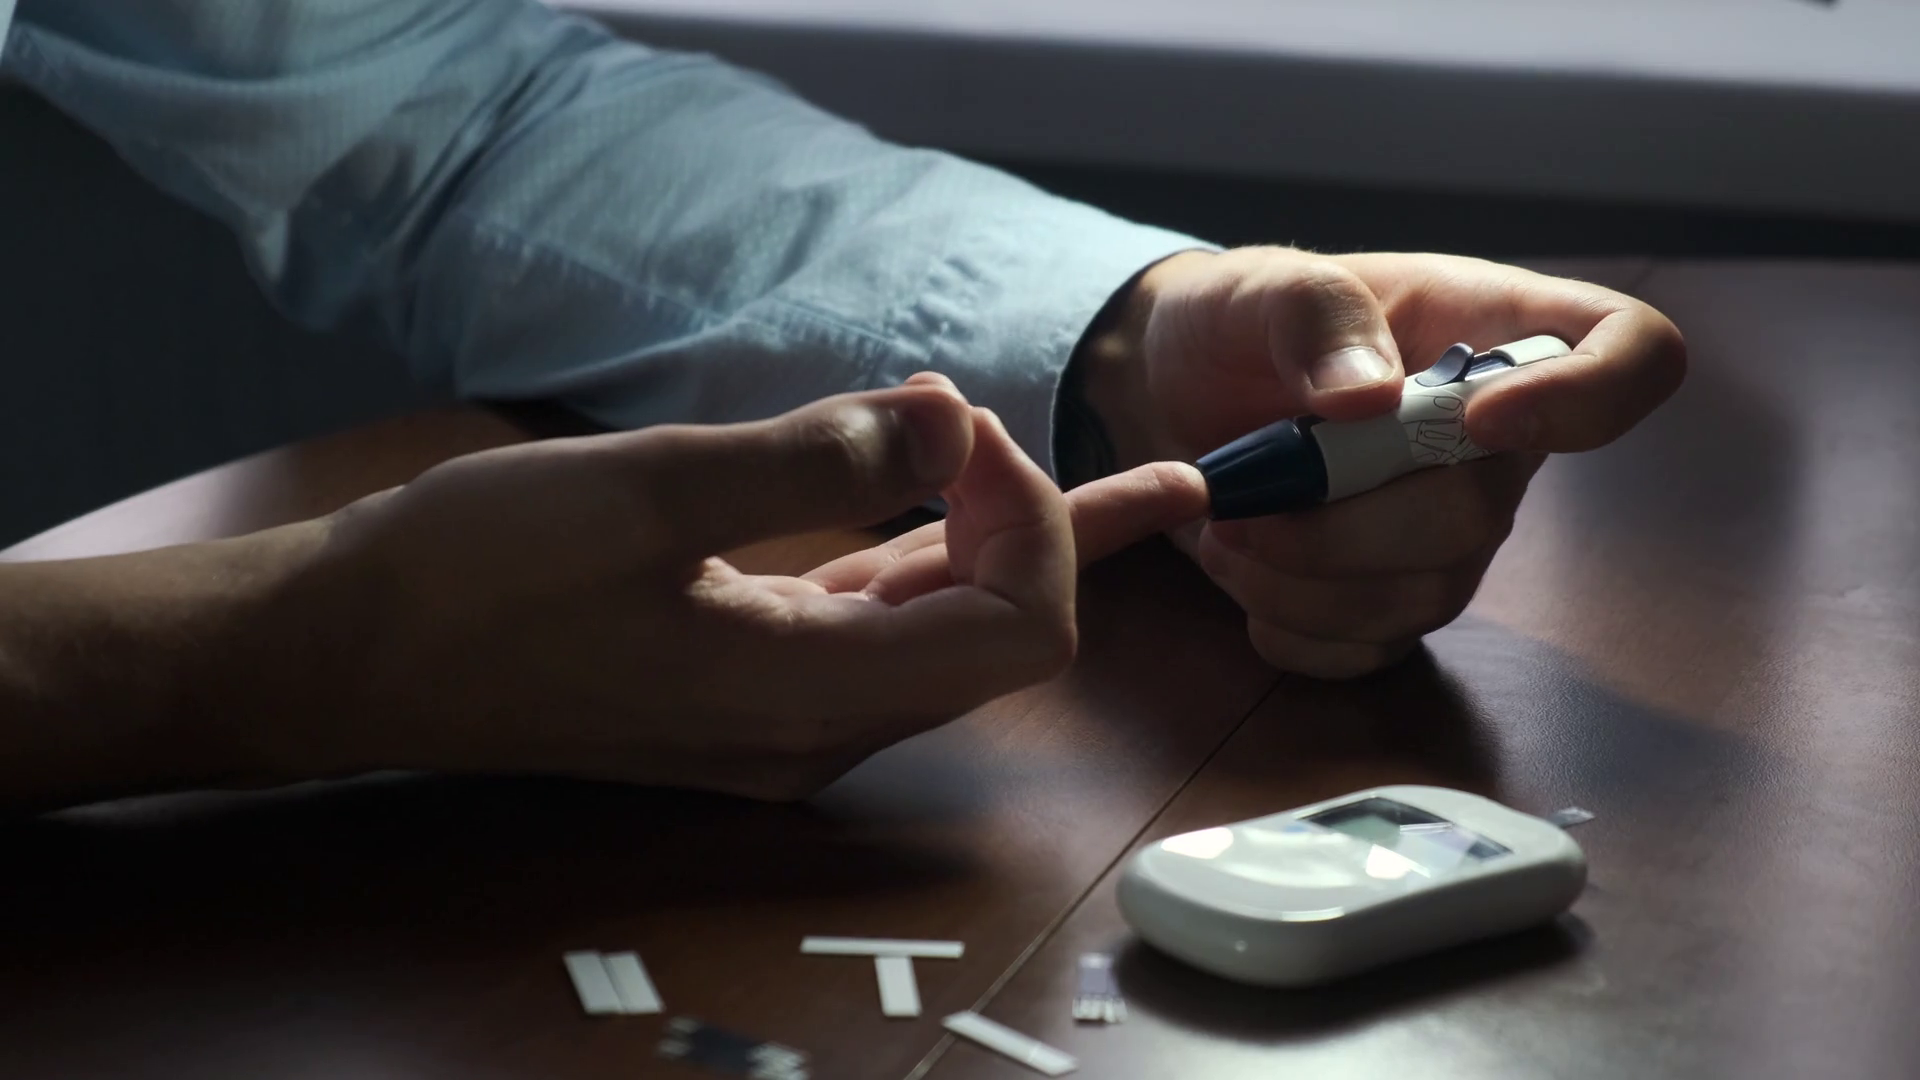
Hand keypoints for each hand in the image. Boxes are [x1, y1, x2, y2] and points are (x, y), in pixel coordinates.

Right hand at [270, 375, 1203, 800]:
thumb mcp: (646, 492)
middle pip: (999, 638)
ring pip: (941, 628)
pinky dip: (929, 556)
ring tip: (1136, 491)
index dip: (1033, 522)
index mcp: (807, 697)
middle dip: (1060, 532)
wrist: (350, 654)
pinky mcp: (745, 684)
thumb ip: (812, 460)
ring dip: (1016, 548)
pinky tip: (956, 503)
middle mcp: (816, 730)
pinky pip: (871, 622)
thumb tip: (950, 418)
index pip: (1017, 632)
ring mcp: (781, 717)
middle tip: (1129, 452)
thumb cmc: (476, 575)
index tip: (955, 422)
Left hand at [1076, 248, 1685, 676]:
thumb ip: (1313, 317)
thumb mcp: (1259, 286)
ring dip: (1299, 581)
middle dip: (1347, 524)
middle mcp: (1494, 444)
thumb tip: (1369, 397)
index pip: (1634, 354)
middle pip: (1482, 513)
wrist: (1169, 391)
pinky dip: (1288, 628)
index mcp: (1495, 331)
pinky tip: (1243, 572)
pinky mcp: (1390, 599)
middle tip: (1245, 498)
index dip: (1590, 396)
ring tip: (1223, 528)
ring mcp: (1449, 532)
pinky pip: (1366, 650)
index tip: (1478, 418)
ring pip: (1422, 597)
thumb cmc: (1236, 322)